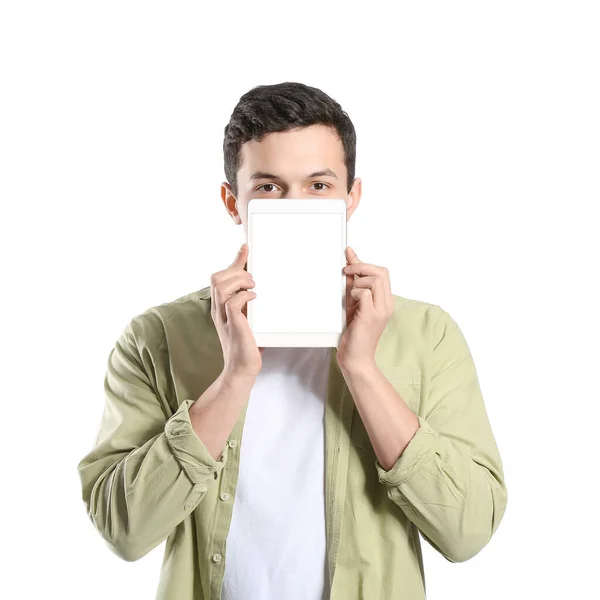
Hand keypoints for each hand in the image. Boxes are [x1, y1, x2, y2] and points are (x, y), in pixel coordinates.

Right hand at [210, 243, 264, 378]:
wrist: (241, 369)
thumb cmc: (246, 345)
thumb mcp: (247, 318)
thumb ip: (248, 302)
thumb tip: (257, 288)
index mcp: (220, 306)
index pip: (220, 277)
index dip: (234, 261)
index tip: (246, 248)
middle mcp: (218, 310)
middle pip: (216, 278)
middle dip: (235, 271)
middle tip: (252, 280)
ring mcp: (223, 317)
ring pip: (221, 286)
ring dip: (240, 281)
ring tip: (253, 288)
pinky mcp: (232, 325)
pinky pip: (232, 302)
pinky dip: (244, 296)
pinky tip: (254, 299)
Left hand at [337, 246, 393, 368]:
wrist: (355, 359)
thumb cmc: (354, 334)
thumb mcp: (353, 304)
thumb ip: (353, 285)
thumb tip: (349, 265)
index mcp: (384, 301)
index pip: (381, 272)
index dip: (364, 261)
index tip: (349, 254)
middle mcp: (386, 304)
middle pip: (381, 272)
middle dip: (362, 266)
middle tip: (346, 271)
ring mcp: (380, 310)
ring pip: (374, 280)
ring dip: (357, 282)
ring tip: (349, 296)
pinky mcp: (371, 316)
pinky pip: (365, 292)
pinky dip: (354, 293)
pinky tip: (350, 304)